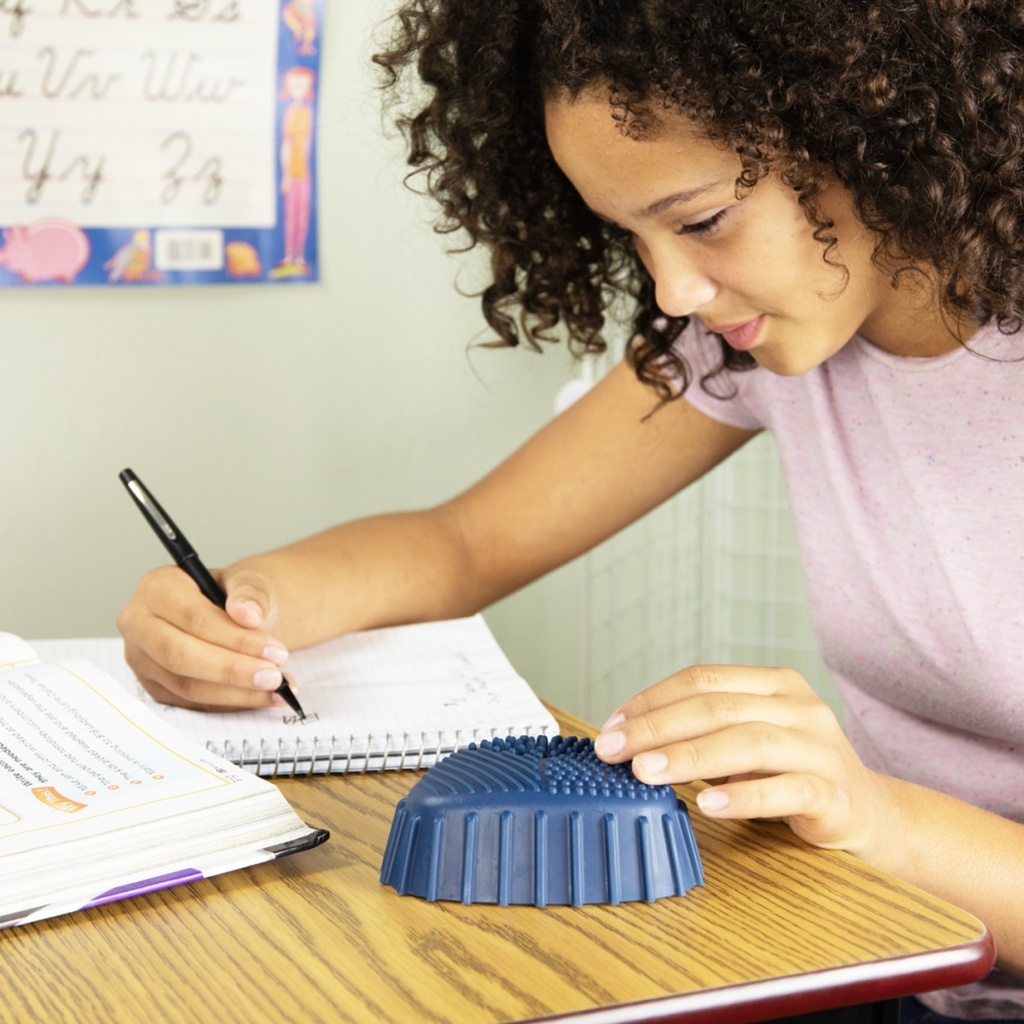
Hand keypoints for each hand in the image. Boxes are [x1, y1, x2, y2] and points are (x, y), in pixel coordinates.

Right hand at [116, 564, 293, 711]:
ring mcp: (142, 660)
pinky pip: (192, 703)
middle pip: (181, 656)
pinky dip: (230, 702)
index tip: (276, 651)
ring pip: (186, 686)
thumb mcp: (249, 582)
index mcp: (157, 587)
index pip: (194, 618)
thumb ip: (251, 593)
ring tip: (276, 687)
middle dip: (232, 671)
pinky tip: (262, 696)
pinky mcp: (155, 687)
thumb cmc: (235, 595)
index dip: (236, 639)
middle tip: (275, 677)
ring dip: (236, 693)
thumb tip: (249, 614)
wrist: (230, 612)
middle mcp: (139, 624)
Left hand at [593, 665, 890, 857]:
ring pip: (749, 743)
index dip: (652, 701)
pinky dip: (744, 797)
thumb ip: (701, 730)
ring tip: (645, 772)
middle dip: (656, 728)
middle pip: (718, 708)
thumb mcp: (745, 739)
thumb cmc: (789, 772)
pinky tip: (709, 804)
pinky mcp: (834, 794)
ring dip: (690, 757)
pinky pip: (786, 792)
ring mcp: (821, 749)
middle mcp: (800, 708)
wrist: (866, 813)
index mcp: (775, 684)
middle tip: (613, 750)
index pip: (704, 680)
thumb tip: (626, 737)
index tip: (610, 727)